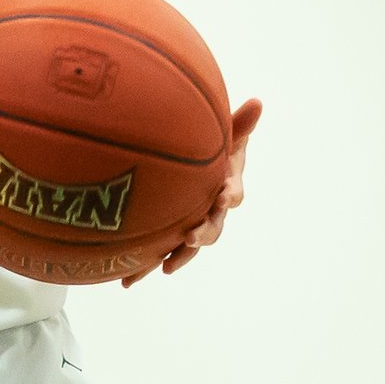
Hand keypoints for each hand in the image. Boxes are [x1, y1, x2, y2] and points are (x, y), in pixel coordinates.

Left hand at [133, 95, 261, 283]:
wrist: (187, 170)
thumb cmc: (210, 150)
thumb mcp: (222, 136)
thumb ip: (238, 123)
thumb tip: (258, 101)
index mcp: (224, 188)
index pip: (232, 193)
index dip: (230, 194)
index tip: (224, 195)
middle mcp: (209, 212)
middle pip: (213, 227)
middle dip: (204, 233)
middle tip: (192, 235)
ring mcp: (188, 226)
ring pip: (187, 247)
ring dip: (179, 256)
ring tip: (167, 266)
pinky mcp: (166, 237)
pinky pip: (157, 254)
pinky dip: (144, 268)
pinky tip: (126, 282)